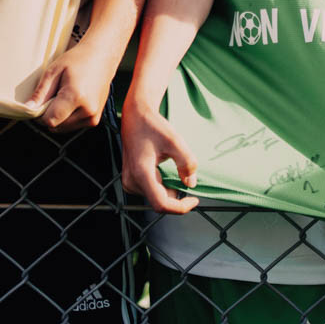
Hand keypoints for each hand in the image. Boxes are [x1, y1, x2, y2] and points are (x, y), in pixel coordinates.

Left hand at [28, 40, 118, 132]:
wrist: (101, 57)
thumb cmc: (77, 60)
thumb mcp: (54, 71)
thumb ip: (41, 92)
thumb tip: (29, 108)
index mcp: (76, 97)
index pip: (50, 120)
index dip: (41, 114)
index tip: (41, 102)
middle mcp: (87, 110)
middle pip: (56, 126)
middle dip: (49, 115)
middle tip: (53, 96)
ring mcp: (93, 117)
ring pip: (63, 128)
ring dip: (59, 117)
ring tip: (64, 97)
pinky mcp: (94, 120)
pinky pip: (73, 126)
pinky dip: (67, 118)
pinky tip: (71, 102)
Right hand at [118, 98, 199, 212]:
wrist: (136, 116)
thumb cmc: (153, 126)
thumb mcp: (175, 141)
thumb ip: (186, 163)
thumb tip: (190, 184)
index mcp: (141, 174)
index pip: (161, 204)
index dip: (180, 207)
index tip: (195, 199)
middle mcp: (131, 181)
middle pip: (159, 201)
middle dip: (176, 193)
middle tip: (186, 174)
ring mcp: (129, 182)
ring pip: (156, 196)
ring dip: (169, 187)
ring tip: (171, 165)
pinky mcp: (130, 180)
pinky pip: (151, 190)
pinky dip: (162, 184)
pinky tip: (163, 167)